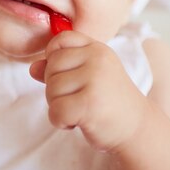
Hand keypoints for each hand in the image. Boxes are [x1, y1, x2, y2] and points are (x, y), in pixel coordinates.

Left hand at [29, 31, 148, 151]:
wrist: (136, 128)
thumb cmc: (108, 100)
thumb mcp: (88, 76)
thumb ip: (60, 69)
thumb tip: (33, 68)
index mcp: (96, 48)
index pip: (59, 41)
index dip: (53, 58)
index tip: (66, 76)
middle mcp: (96, 59)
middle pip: (51, 67)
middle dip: (54, 88)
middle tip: (75, 99)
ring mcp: (94, 80)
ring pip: (51, 90)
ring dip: (58, 106)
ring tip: (79, 110)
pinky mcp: (90, 104)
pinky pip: (56, 111)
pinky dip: (60, 121)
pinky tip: (77, 122)